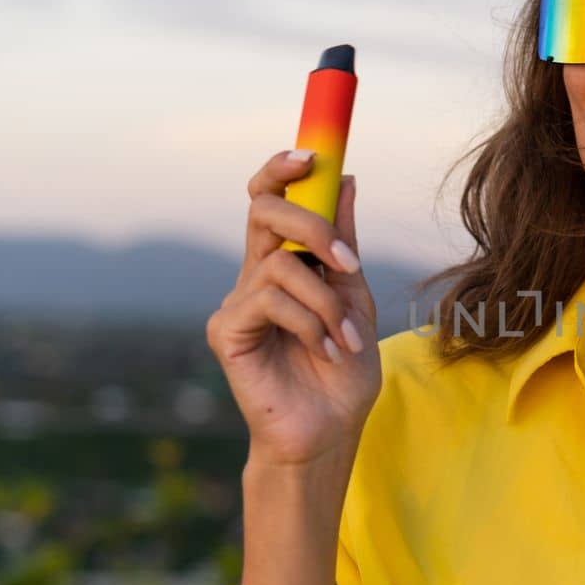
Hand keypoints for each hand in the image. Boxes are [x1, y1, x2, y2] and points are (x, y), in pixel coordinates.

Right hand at [205, 150, 380, 468]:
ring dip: (326, 301)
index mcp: (284, 264)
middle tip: (348, 261)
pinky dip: (310, 322)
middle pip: (265, 213)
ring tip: (346, 339)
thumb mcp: (356, 298)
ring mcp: (237, 303)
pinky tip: (327, 351)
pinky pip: (270, 300)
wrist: (330, 431)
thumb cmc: (343, 370)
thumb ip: (345, 244)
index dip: (281, 171)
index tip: (313, 153)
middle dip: (312, 225)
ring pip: (280, 264)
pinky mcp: (227, 332)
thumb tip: (346, 181)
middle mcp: (254, 277)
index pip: (269, 201)